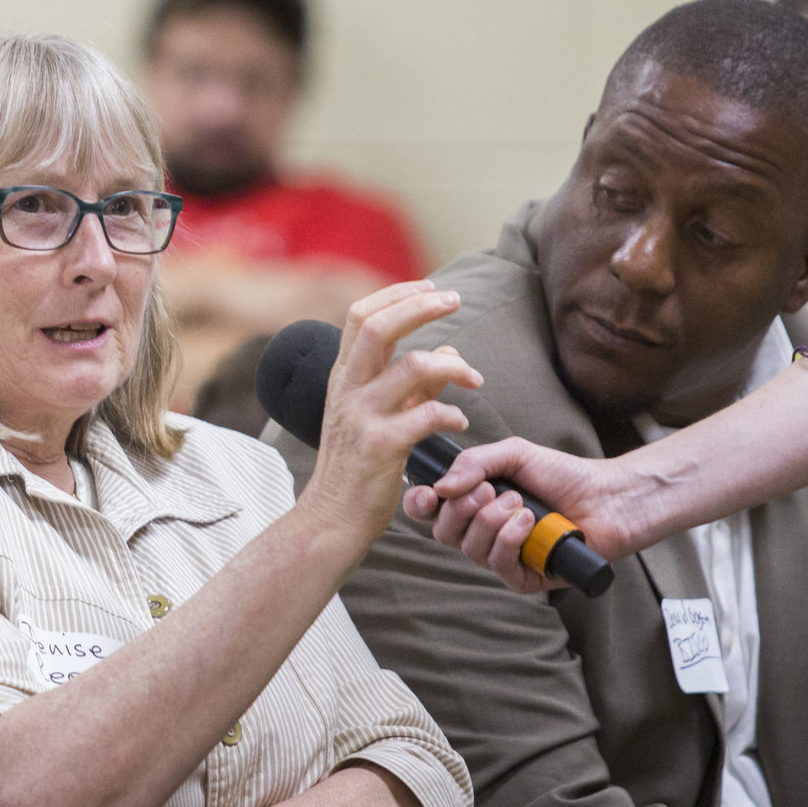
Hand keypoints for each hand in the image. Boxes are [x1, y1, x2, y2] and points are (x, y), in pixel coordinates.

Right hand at [295, 282, 482, 555]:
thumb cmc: (358, 468)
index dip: (397, 294)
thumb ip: (411, 384)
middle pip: (377, 326)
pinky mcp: (380, 447)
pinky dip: (452, 412)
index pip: (360, 315)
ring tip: (474, 379)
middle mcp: (347, 390)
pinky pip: (427, 415)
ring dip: (453, 366)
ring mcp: (361, 417)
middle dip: (421, 306)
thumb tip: (448, 352)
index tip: (432, 288)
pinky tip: (460, 421)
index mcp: (343, 377)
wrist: (333, 518)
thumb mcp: (377, 416)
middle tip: (454, 301)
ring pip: (412, 366)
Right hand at [402, 437, 633, 593]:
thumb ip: (474, 462)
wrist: (609, 496)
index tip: (428, 495)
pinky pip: (499, 566)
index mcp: (475, 504)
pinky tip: (529, 521)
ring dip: (493, 522)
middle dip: (463, 509)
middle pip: (444, 533)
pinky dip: (510, 540)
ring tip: (521, 504)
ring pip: (470, 550)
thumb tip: (439, 486)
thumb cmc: (565, 475)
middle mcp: (484, 533)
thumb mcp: (515, 454)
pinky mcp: (525, 578)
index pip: (431, 512)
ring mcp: (504, 557)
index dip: (420, 506)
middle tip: (490, 490)